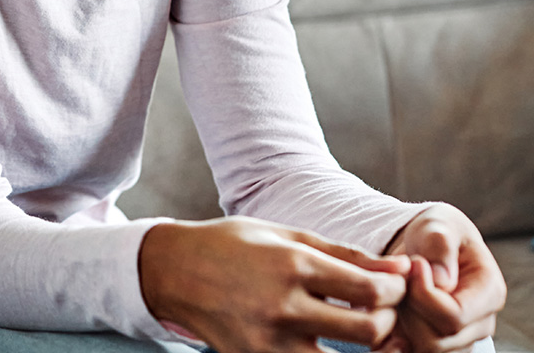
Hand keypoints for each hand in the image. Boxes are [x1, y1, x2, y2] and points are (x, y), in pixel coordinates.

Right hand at [140, 217, 410, 352]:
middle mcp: (284, 306)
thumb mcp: (285, 234)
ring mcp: (270, 344)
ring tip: (357, 328)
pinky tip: (325, 340)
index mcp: (292, 264)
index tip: (394, 284)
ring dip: (362, 349)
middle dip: (388, 321)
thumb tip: (401, 269)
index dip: (395, 290)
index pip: (370, 289)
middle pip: (368, 331)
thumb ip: (345, 254)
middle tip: (382, 310)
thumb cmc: (233, 245)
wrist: (175, 271)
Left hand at [382, 204, 505, 352]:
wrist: (427, 244)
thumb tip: (440, 280)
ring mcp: (458, 339)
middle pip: (436, 339)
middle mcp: (479, 324)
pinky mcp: (434, 343)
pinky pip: (408, 349)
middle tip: (402, 274)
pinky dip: (392, 330)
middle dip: (408, 305)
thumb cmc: (436, 232)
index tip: (413, 262)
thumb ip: (439, 244)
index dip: (423, 293)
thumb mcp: (439, 224)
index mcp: (489, 293)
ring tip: (399, 286)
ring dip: (399, 316)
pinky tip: (389, 302)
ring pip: (421, 348)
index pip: (455, 316)